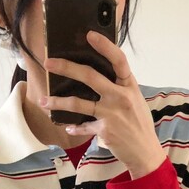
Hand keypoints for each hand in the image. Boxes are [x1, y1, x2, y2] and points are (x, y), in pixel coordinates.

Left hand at [41, 30, 166, 178]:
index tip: (89, 35)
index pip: (118, 60)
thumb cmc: (140, 125)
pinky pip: (83, 126)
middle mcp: (120, 97)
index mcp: (129, 86)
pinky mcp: (104, 130)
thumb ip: (120, 87)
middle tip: (49, 63)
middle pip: (90, 76)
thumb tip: (101, 75)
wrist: (145, 153)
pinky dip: (74, 127)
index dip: (104, 46)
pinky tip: (67, 126)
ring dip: (57, 102)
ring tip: (43, 101)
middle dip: (66, 67)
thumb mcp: (135, 100)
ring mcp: (111, 114)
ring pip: (78, 103)